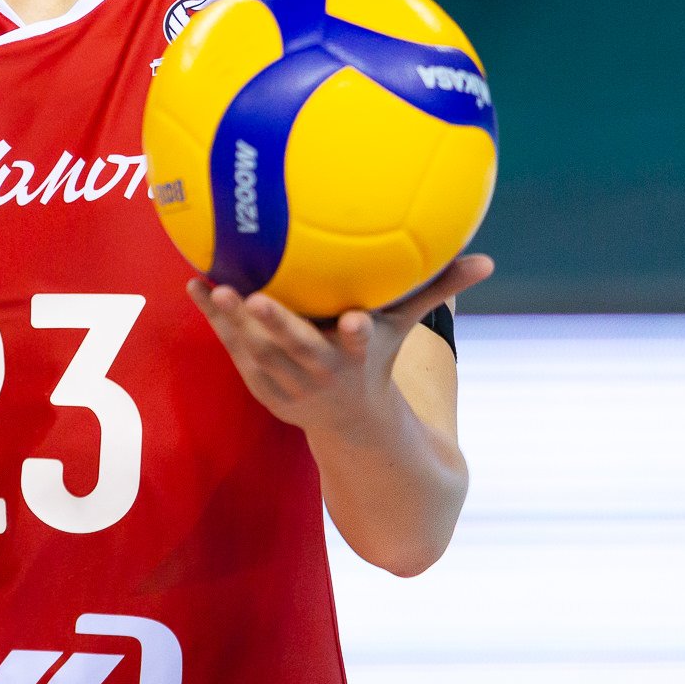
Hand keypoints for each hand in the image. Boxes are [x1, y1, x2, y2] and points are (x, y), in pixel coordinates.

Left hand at [186, 254, 494, 434]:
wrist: (348, 422)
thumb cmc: (375, 357)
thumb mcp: (404, 327)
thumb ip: (438, 290)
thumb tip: (487, 261)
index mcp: (358, 355)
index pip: (361, 343)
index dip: (356, 333)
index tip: (352, 320)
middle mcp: (323, 372)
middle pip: (299, 349)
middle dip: (278, 327)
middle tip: (255, 297)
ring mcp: (289, 384)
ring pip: (258, 352)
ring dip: (233, 323)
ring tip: (212, 286)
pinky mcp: (263, 386)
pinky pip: (235, 352)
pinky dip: (216, 323)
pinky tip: (196, 287)